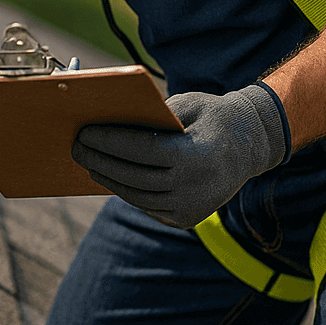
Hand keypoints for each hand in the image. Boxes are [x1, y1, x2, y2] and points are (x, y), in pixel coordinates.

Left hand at [71, 84, 288, 228]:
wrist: (250, 146)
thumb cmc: (212, 117)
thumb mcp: (186, 105)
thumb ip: (152, 116)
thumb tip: (108, 123)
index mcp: (196, 156)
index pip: (143, 151)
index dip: (111, 141)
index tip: (85, 132)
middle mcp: (194, 187)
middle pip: (134, 176)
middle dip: (100, 160)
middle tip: (75, 147)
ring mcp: (191, 208)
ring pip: (138, 196)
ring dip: (109, 179)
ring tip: (87, 162)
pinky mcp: (187, 219)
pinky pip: (148, 206)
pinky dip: (127, 191)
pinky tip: (109, 177)